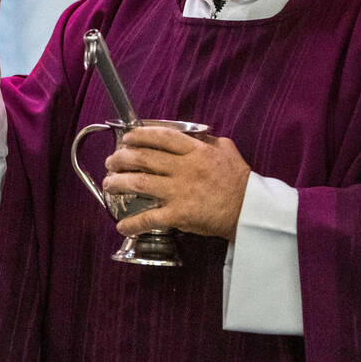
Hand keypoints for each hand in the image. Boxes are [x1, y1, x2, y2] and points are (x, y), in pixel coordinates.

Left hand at [104, 126, 250, 239]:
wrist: (251, 211)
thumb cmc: (240, 181)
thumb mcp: (227, 150)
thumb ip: (207, 141)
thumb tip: (194, 135)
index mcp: (196, 151)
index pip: (161, 137)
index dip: (139, 135)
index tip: (127, 138)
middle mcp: (184, 169)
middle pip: (144, 158)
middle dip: (122, 158)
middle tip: (111, 161)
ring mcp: (180, 192)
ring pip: (140, 184)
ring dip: (119, 183)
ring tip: (109, 184)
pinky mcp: (180, 215)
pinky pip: (151, 218)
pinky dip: (133, 223)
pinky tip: (121, 226)